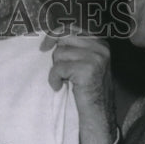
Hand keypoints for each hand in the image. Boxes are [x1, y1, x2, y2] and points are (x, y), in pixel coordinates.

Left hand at [40, 28, 114, 143]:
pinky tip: (60, 87)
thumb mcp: (83, 64)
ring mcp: (96, 57)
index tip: (44, 47)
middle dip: (56, 55)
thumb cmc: (86, 91)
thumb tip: (50, 38)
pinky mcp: (88, 70)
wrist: (97, 115)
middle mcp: (101, 47)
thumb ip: (73, 49)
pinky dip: (54, 79)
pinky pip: (58, 68)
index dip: (54, 35)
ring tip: (64, 82)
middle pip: (64, 38)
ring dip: (56, 70)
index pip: (71, 28)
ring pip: (59, 54)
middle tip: (60, 71)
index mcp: (100, 43)